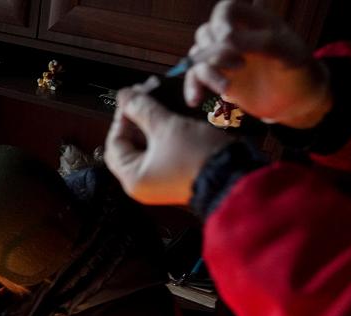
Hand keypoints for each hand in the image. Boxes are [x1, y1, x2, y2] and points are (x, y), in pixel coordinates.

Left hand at [105, 83, 233, 204]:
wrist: (235, 175)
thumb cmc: (200, 157)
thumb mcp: (167, 126)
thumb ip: (143, 109)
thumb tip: (126, 96)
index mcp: (133, 178)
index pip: (115, 143)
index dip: (121, 118)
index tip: (131, 99)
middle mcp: (143, 183)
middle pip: (130, 144)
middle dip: (137, 119)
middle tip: (144, 99)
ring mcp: (160, 181)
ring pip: (147, 146)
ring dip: (151, 124)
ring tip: (159, 104)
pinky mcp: (175, 176)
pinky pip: (162, 152)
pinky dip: (164, 135)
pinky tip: (170, 118)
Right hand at [185, 0, 329, 128]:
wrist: (296, 101)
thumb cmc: (298, 71)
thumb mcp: (288, 53)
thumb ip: (260, 43)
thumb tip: (225, 40)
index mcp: (253, 22)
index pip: (226, 10)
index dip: (221, 22)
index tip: (227, 40)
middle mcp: (235, 36)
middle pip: (206, 33)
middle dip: (215, 51)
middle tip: (239, 67)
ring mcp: (224, 57)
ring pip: (198, 56)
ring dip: (206, 73)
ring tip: (226, 88)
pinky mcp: (217, 77)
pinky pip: (194, 77)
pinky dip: (192, 87)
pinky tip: (195, 100)